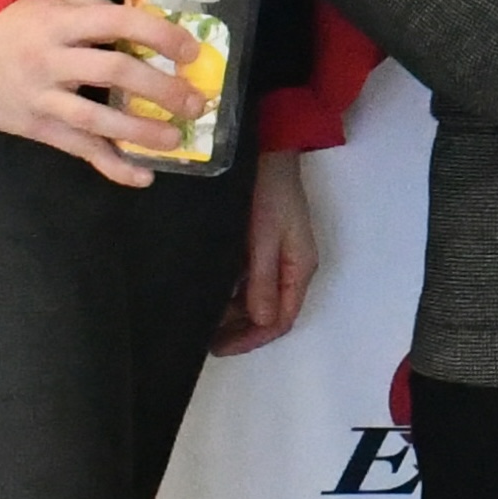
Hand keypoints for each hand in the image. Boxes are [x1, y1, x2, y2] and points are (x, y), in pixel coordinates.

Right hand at [0, 0, 199, 184]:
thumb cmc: (16, 24)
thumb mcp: (53, 4)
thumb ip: (97, 10)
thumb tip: (147, 24)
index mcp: (61, 23)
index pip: (118, 23)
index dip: (159, 35)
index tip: (191, 51)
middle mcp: (51, 59)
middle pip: (114, 72)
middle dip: (161, 88)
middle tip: (195, 101)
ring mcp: (41, 97)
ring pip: (96, 119)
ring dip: (141, 132)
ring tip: (176, 139)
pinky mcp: (34, 127)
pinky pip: (77, 149)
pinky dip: (111, 165)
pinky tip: (141, 176)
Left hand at [218, 149, 320, 352]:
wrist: (267, 152)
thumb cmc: (269, 194)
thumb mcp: (264, 238)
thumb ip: (263, 280)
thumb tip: (263, 321)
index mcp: (299, 269)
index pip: (281, 320)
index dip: (251, 339)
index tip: (218, 347)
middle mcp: (290, 267)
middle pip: (268, 312)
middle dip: (239, 328)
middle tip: (201, 334)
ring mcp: (275, 256)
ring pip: (255, 297)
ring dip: (231, 311)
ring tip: (199, 314)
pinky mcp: (260, 244)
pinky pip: (246, 279)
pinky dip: (228, 291)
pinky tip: (206, 291)